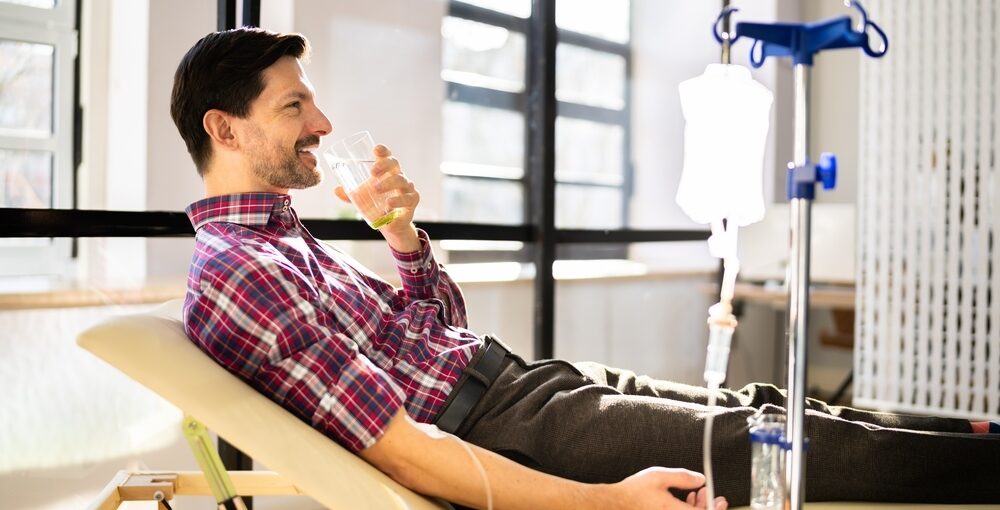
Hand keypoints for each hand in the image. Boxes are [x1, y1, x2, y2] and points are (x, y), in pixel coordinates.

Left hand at [333, 143, 420, 251]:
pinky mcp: (412, 201)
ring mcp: (407, 188)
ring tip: (376, 190)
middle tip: (372, 172)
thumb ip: (350, 194)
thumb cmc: (378, 204)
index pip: (387, 156)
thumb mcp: (362, 198)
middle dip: (384, 165)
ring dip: (388, 183)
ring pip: (401, 181)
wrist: (392, 224)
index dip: (383, 151)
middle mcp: (399, 176)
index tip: (376, 150)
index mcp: (387, 172)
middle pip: (395, 164)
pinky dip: (397, 202)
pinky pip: (407, 199)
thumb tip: (336, 190)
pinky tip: (388, 206)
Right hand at [609, 467, 726, 509]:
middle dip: (707, 505)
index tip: (721, 500)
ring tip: (696, 493)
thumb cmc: (634, 491)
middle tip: (708, 493)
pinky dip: (685, 509)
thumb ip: (682, 477)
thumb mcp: (659, 476)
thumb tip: (701, 479)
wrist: (616, 503)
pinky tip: (685, 499)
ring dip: (696, 507)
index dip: (715, 508)